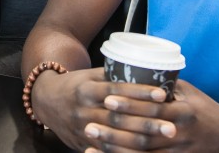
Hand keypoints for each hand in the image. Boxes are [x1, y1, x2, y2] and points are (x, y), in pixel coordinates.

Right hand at [31, 68, 170, 150]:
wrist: (46, 101)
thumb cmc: (76, 85)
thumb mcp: (91, 76)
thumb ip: (114, 76)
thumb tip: (146, 72)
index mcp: (87, 89)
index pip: (118, 90)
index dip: (140, 93)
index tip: (163, 95)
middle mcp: (84, 110)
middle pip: (120, 118)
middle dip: (147, 123)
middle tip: (173, 126)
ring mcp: (83, 129)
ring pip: (115, 137)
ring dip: (141, 140)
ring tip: (164, 138)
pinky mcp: (82, 144)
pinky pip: (106, 151)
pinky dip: (125, 152)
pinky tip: (145, 152)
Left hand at [81, 78, 218, 151]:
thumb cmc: (204, 108)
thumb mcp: (187, 91)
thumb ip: (163, 85)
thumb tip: (134, 69)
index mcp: (184, 112)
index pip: (152, 108)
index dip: (129, 104)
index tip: (107, 98)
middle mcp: (180, 134)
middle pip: (143, 134)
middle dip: (115, 129)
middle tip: (90, 123)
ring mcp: (177, 152)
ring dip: (115, 148)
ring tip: (91, 140)